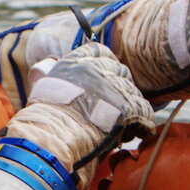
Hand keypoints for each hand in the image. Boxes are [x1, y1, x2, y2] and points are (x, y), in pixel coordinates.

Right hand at [23, 42, 156, 166]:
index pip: (99, 52)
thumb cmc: (44, 121)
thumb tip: (62, 78)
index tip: (107, 75)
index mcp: (77, 63)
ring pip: (134, 94)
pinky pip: (145, 113)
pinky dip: (144, 124)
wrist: (53, 137)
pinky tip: (140, 132)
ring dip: (131, 109)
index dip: (106, 63)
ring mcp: (114, 88)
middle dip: (120, 88)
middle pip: (121, 72)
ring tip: (122, 128)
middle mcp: (98, 70)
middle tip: (115, 108)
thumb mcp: (46, 87)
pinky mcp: (128, 108)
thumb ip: (61, 79)